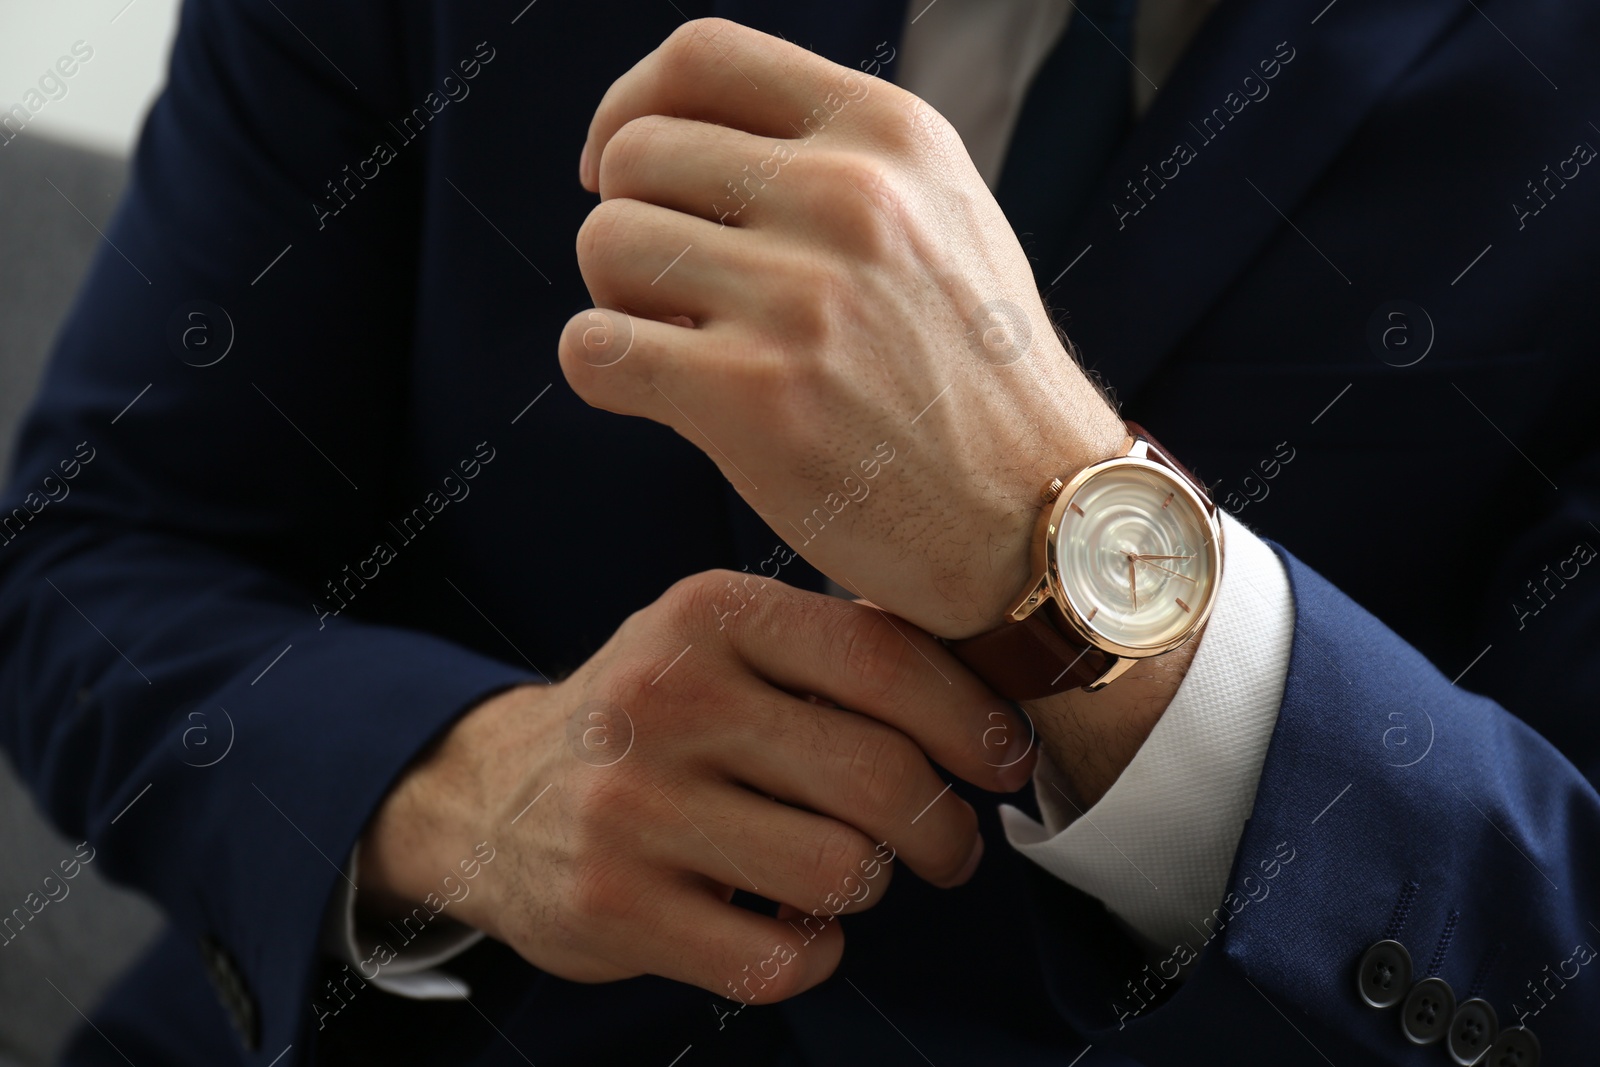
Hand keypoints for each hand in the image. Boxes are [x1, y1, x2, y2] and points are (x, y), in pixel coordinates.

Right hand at [357, 571, 1033, 1002]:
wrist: (493, 797)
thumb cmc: (652, 716)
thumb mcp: (721, 642)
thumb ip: (834, 648)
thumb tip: (992, 688)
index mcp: (708, 615)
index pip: (881, 659)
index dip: (971, 719)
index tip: (1008, 762)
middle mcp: (665, 700)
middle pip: (879, 775)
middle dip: (944, 828)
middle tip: (949, 848)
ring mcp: (633, 808)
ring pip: (843, 872)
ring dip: (869, 887)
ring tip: (845, 874)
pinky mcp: (614, 907)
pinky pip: (783, 957)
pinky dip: (815, 952)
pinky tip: (791, 923)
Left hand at [559, 19, 1126, 640]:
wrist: (1039, 516)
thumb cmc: (974, 372)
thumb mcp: (942, 214)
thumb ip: (833, 156)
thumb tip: (675, 130)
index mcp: (889, 133)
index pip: (702, 56)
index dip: (630, 106)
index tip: (618, 170)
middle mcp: (849, 197)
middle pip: (635, 154)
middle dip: (633, 223)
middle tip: (677, 294)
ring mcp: (802, 298)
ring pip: (605, 245)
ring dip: (620, 300)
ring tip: (685, 346)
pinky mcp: (756, 399)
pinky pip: (593, 348)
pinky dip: (602, 370)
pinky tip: (654, 395)